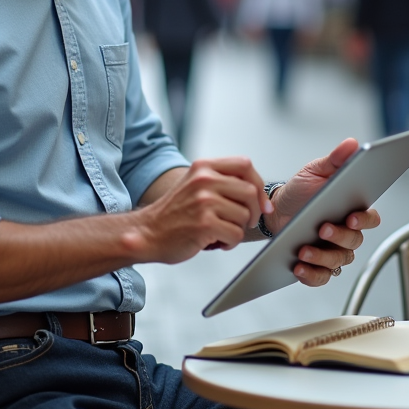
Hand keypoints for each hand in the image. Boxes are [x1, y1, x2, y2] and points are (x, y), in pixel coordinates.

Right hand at [131, 157, 272, 264]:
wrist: (146, 233)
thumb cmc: (173, 213)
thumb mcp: (194, 184)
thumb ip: (221, 181)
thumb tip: (258, 195)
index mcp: (203, 167)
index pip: (245, 165)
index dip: (259, 185)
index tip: (261, 203)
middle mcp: (204, 180)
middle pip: (251, 192)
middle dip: (253, 212)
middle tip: (243, 223)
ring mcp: (204, 201)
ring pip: (245, 216)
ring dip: (237, 229)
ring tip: (219, 232)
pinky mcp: (204, 223)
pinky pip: (236, 234)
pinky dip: (230, 243)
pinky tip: (215, 242)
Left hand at [265, 138, 380, 286]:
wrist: (276, 209)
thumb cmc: (301, 190)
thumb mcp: (315, 171)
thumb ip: (336, 160)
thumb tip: (353, 143)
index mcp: (351, 209)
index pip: (370, 219)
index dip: (364, 219)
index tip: (352, 216)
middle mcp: (346, 233)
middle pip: (354, 242)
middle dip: (339, 237)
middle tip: (322, 229)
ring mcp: (332, 251)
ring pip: (338, 261)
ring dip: (322, 257)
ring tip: (303, 250)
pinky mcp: (317, 265)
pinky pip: (321, 277)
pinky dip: (311, 275)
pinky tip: (298, 267)